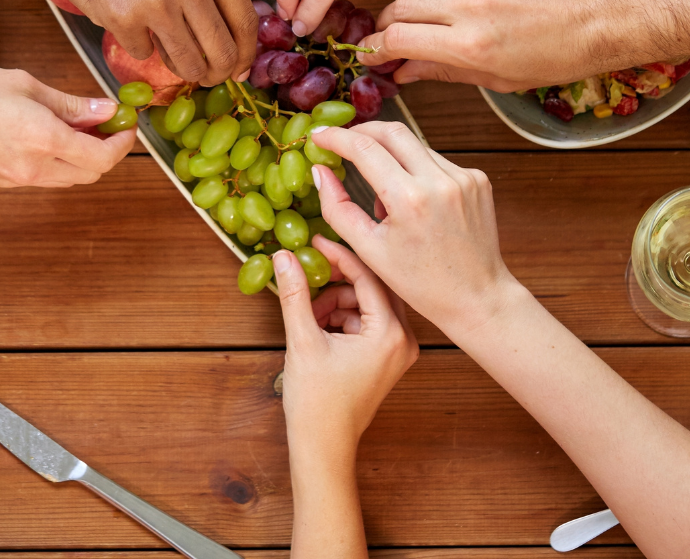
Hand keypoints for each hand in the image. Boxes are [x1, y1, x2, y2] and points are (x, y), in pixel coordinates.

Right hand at [0, 66, 134, 186]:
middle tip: (106, 124)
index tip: (126, 124)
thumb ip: (70, 104)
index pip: (103, 156)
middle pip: (90, 173)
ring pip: (68, 179)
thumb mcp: (25, 85)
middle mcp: (34, 168)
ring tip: (78, 127)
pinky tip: (49, 137)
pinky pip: (43, 178)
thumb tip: (105, 110)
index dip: (122, 142)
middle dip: (107, 151)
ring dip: (83, 159)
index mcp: (45, 141)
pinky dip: (58, 162)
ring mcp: (16, 180)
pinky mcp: (1, 182)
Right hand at [32, 0, 256, 85]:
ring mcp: (157, 1)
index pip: (246, 22)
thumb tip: (230, 35)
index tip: (239, 69)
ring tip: (168, 52)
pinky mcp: (123, 17)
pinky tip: (127, 19)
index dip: (246, 54)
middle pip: (223, 51)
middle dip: (217, 73)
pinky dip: (138, 44)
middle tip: (206, 75)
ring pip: (188, 63)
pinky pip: (143, 53)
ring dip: (181, 68)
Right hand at [274, 236, 417, 446]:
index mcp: (390, 333)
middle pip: (372, 288)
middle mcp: (404, 340)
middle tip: (310, 272)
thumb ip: (295, 294)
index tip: (315, 242)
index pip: (368, 277)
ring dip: (337, 301)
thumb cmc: (316, 402)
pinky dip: (343, 318)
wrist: (323, 447)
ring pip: (368, 304)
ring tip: (309, 315)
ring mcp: (398, 350)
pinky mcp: (388, 358)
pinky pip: (367, 322)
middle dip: (338, 281)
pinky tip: (319, 327)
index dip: (339, 256)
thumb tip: (285, 257)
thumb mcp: (303, 340)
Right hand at [308, 122, 512, 336]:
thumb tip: (320, 172)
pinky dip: (417, 171)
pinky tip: (415, 203)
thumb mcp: (369, 251)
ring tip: (385, 195)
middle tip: (343, 144)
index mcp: (410, 199)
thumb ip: (338, 208)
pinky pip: (436, 161)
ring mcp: (464, 177)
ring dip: (392, 157)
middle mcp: (440, 181)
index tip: (319, 136)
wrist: (477, 297)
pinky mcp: (477, 179)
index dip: (336, 137)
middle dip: (363, 132)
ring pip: (415, 145)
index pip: (365, 148)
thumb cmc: (422, 283)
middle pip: (392, 131)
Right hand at [356, 0, 605, 90]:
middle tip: (395, 38)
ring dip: (417, 3)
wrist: (600, 18)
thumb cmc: (557, 56)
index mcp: (470, 45)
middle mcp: (470, 7)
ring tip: (432, 18)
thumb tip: (403, 72)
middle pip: (400, 8)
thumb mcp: (497, 78)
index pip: (399, 39)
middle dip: (390, 25)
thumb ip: (443, 71)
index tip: (370, 53)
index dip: (376, 48)